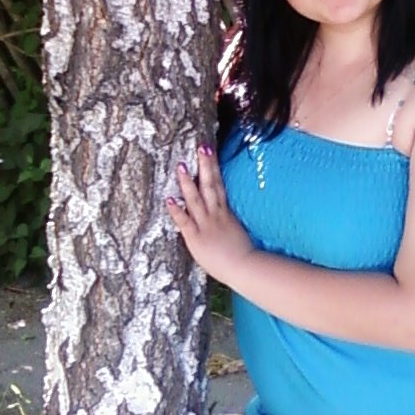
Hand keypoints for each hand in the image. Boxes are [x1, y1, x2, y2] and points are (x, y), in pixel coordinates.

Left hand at [166, 144, 253, 286]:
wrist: (245, 267)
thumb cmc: (243, 255)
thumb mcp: (236, 233)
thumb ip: (228, 223)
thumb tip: (225, 217)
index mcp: (225, 213)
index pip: (218, 185)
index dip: (213, 167)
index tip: (209, 151)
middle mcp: (215, 215)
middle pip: (210, 185)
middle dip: (205, 165)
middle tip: (201, 147)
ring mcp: (206, 225)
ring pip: (196, 199)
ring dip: (187, 182)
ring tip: (180, 165)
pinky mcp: (196, 238)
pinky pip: (185, 222)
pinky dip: (177, 210)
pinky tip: (169, 199)